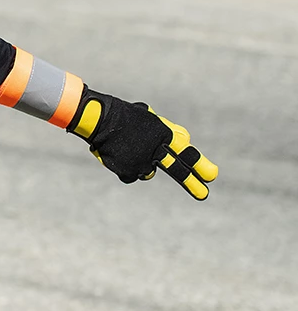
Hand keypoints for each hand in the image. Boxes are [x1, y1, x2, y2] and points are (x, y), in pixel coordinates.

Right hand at [68, 88, 217, 199]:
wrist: (98, 119)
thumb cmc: (124, 116)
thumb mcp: (148, 118)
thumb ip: (168, 130)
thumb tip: (186, 140)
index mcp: (163, 134)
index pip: (185, 152)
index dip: (199, 165)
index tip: (212, 176)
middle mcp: (155, 150)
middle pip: (177, 170)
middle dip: (191, 182)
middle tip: (204, 194)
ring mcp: (142, 162)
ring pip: (148, 172)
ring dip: (141, 164)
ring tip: (127, 148)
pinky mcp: (128, 171)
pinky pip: (131, 174)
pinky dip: (126, 167)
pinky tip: (118, 154)